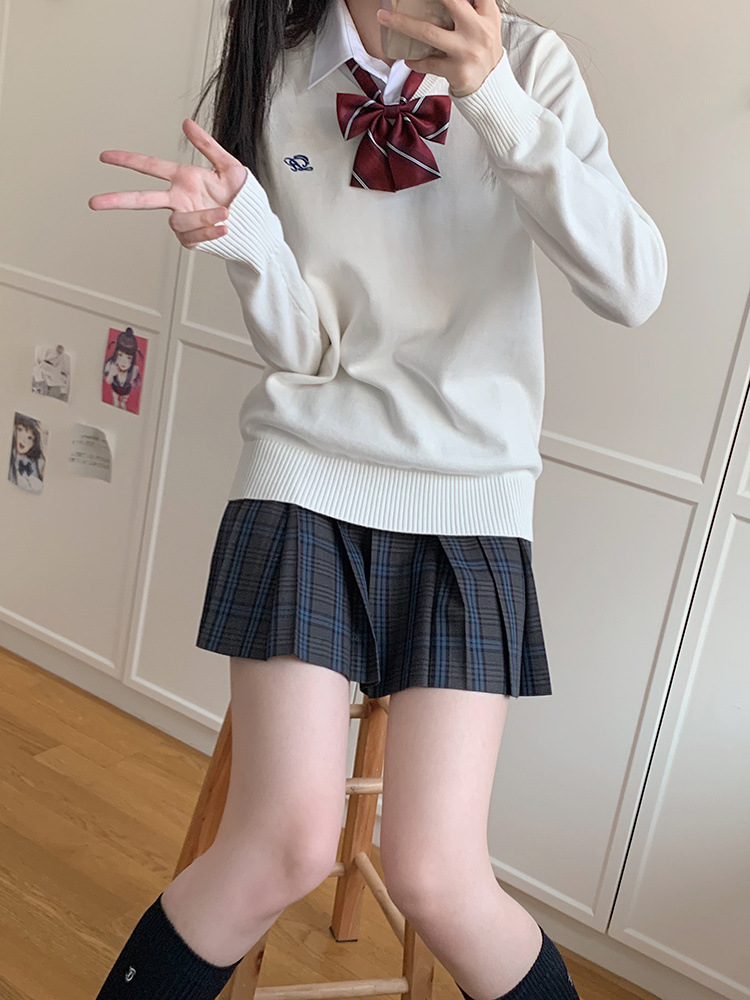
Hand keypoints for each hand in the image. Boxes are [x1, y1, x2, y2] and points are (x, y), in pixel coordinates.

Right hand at [88, 119, 246, 248]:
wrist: (255, 225)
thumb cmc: (243, 197)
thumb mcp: (230, 167)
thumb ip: (207, 145)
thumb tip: (186, 123)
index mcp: (184, 179)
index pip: (150, 167)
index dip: (128, 161)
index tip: (104, 157)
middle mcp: (179, 200)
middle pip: (142, 199)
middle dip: (118, 200)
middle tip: (94, 202)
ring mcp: (184, 220)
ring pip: (179, 221)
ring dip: (203, 218)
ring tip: (226, 215)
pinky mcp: (191, 239)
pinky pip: (192, 237)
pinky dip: (209, 232)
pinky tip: (224, 228)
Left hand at [376, 0, 502, 97]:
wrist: (491, 86)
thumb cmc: (483, 50)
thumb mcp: (486, 24)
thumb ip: (472, 7)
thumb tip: (444, 2)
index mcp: (487, 14)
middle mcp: (478, 30)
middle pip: (451, 2)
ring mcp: (466, 51)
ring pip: (429, 33)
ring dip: (403, 24)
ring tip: (385, 18)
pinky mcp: (457, 71)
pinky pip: (429, 63)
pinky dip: (415, 61)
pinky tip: (408, 58)